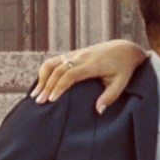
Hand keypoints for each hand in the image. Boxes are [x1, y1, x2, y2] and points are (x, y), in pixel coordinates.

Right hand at [34, 36, 148, 102]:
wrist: (124, 48)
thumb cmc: (124, 68)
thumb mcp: (122, 83)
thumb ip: (110, 96)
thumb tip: (98, 110)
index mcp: (91, 65)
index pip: (70, 75)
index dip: (59, 87)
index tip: (51, 100)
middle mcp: (81, 57)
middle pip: (57, 70)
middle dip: (46, 86)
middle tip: (39, 102)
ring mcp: (76, 54)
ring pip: (52, 63)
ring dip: (42, 78)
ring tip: (35, 94)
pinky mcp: (73, 54)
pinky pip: (55, 61)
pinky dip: (45, 72)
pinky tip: (41, 84)